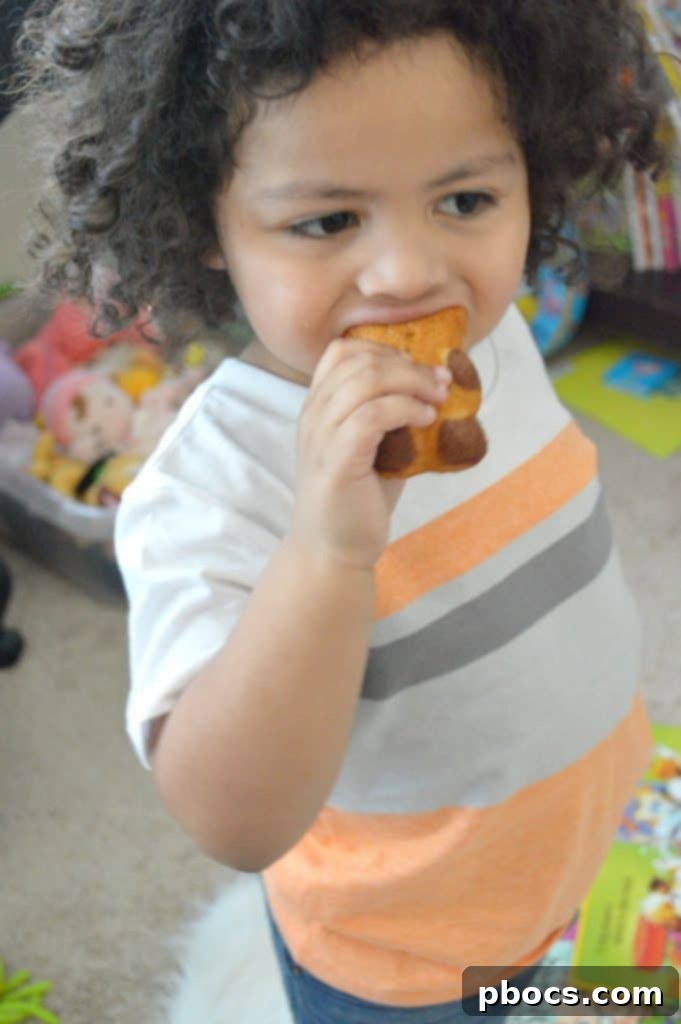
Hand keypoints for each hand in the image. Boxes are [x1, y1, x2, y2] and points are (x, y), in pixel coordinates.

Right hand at [290, 337, 451, 570]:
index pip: (341, 351)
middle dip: (409, 365)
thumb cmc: (357, 498)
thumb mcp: (371, 446)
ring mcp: (321, 438)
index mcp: (317, 407)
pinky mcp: (336, 462)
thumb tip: (435, 386)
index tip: (417, 367)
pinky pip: (371, 416)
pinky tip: (426, 420)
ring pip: (366, 381)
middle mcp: (313, 416)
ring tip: (439, 399)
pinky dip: (405, 410)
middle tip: (442, 381)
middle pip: (360, 361)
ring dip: (412, 383)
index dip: (384, 348)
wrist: (333, 550)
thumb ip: (387, 415)